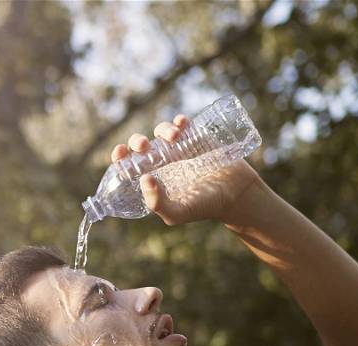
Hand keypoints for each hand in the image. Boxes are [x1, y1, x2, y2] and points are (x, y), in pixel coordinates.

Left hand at [111, 115, 262, 225]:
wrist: (237, 194)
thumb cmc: (205, 207)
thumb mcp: (177, 213)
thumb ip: (157, 203)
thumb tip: (144, 179)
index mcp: (153, 178)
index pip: (129, 165)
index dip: (120, 156)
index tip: (120, 152)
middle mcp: (163, 162)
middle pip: (141, 145)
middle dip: (137, 141)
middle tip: (144, 146)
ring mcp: (180, 148)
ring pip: (161, 131)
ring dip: (162, 129)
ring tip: (174, 137)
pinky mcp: (197, 138)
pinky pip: (184, 124)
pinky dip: (179, 120)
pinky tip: (181, 123)